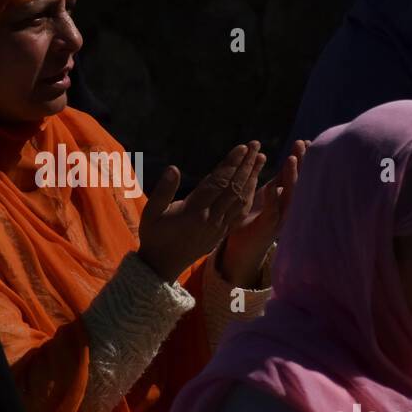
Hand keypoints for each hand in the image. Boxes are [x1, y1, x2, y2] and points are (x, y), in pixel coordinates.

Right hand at [138, 142, 262, 282]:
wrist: (162, 266)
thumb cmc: (154, 236)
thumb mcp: (151, 213)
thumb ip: (163, 190)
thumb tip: (173, 168)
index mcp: (194, 211)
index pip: (218, 183)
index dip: (231, 164)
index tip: (242, 147)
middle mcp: (211, 219)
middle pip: (234, 188)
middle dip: (246, 165)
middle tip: (256, 145)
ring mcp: (219, 227)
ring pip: (241, 199)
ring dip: (252, 178)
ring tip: (260, 159)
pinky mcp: (222, 233)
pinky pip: (240, 212)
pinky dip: (249, 196)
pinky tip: (254, 184)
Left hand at [220, 140, 307, 285]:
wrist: (243, 249)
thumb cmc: (253, 221)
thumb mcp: (266, 196)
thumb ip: (277, 181)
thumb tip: (289, 161)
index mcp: (284, 197)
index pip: (296, 175)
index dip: (302, 159)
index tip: (306, 142)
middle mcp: (287, 206)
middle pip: (299, 181)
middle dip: (302, 163)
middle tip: (303, 144)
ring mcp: (281, 217)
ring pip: (290, 194)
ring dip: (291, 177)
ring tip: (291, 159)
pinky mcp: (269, 227)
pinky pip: (273, 210)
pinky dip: (274, 198)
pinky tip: (274, 186)